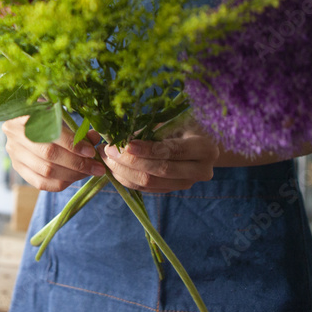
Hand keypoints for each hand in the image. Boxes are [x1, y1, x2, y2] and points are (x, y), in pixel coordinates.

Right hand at [3, 116, 106, 191]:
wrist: (24, 119)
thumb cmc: (45, 113)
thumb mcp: (59, 114)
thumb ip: (75, 128)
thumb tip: (94, 139)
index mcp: (23, 116)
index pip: (50, 134)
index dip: (73, 145)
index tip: (91, 151)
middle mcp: (14, 135)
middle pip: (48, 155)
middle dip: (77, 164)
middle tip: (97, 167)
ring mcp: (14, 154)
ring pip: (45, 172)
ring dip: (72, 175)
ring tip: (89, 172)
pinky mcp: (17, 168)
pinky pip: (40, 183)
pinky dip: (60, 183)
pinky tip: (73, 178)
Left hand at [102, 122, 218, 191]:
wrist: (200, 142)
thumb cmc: (182, 125)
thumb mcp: (172, 121)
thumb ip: (150, 131)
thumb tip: (120, 138)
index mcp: (205, 148)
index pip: (172, 152)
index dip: (146, 149)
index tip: (125, 144)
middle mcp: (200, 170)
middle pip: (160, 171)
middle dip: (130, 161)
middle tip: (109, 151)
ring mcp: (187, 184)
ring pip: (150, 183)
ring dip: (123, 172)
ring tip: (106, 158)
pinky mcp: (172, 190)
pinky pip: (146, 189)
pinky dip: (126, 179)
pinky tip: (113, 168)